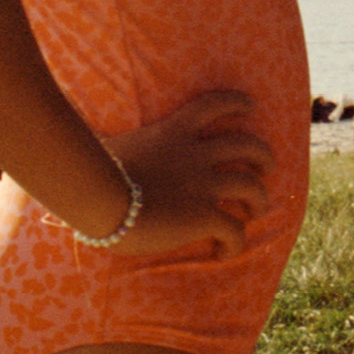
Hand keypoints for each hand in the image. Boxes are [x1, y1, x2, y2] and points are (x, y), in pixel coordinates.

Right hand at [102, 90, 273, 258]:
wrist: (95, 196)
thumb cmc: (89, 172)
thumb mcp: (108, 145)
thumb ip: (113, 141)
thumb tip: (87, 138)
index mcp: (173, 133)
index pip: (212, 104)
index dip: (236, 102)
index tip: (251, 105)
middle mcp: (195, 154)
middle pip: (247, 145)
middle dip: (263, 156)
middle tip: (266, 168)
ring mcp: (202, 184)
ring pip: (251, 186)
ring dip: (259, 198)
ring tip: (256, 209)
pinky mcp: (202, 215)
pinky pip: (233, 230)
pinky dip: (236, 242)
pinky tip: (226, 251)